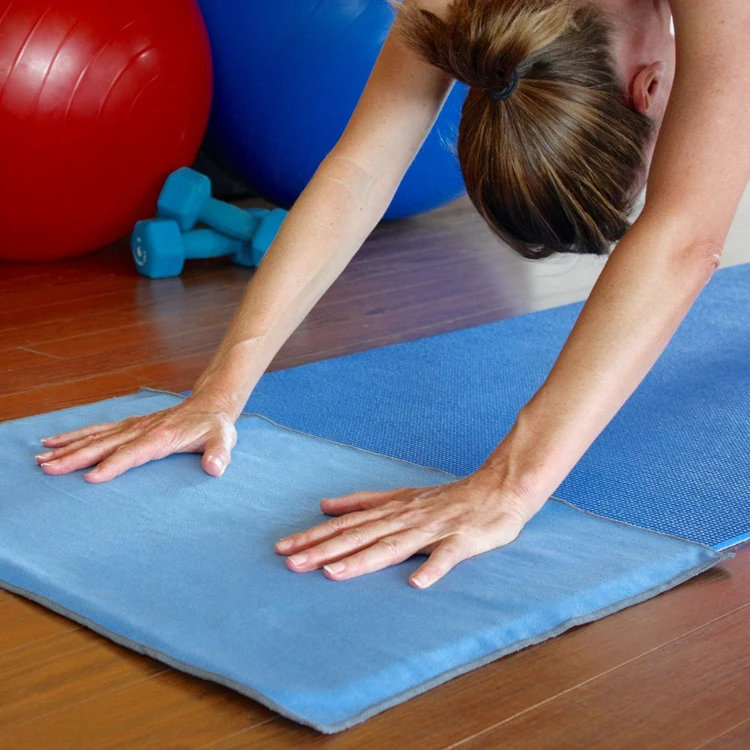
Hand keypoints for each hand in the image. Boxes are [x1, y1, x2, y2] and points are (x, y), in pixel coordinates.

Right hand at [35, 395, 236, 482]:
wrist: (210, 404)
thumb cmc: (215, 426)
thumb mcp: (224, 439)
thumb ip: (219, 454)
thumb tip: (215, 468)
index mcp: (162, 436)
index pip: (134, 453)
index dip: (114, 465)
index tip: (91, 478)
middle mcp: (142, 429)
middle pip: (105, 445)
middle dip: (76, 457)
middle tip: (49, 469)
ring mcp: (133, 426)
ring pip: (95, 437)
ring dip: (68, 447)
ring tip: (41, 458)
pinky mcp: (129, 426)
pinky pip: (98, 430)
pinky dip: (75, 436)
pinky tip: (54, 442)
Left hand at [275, 472, 537, 588]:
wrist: (497, 490)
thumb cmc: (448, 498)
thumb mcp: (401, 496)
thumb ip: (364, 501)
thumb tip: (325, 505)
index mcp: (391, 510)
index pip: (346, 525)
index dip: (314, 536)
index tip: (282, 548)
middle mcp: (406, 519)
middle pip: (360, 536)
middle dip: (325, 550)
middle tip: (291, 564)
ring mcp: (433, 529)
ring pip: (393, 545)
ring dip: (363, 559)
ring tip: (332, 573)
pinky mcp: (462, 540)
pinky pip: (447, 556)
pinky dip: (433, 567)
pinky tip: (418, 584)